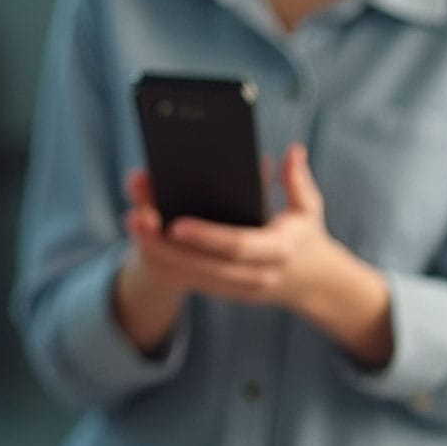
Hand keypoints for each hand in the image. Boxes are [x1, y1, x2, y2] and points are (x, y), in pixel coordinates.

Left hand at [126, 144, 351, 309]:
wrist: (313, 283)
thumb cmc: (305, 235)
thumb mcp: (308, 208)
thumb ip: (298, 181)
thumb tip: (294, 151)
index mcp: (279, 251)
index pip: (237, 245)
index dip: (205, 236)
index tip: (174, 222)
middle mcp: (258, 275)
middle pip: (203, 266)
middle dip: (166, 246)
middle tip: (135, 220)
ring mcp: (241, 289)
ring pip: (192, 276)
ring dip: (159, 254)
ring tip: (133, 225)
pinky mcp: (227, 294)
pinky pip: (192, 281)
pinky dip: (167, 262)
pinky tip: (143, 241)